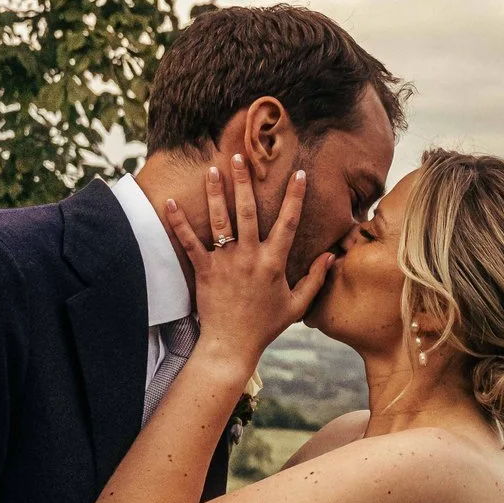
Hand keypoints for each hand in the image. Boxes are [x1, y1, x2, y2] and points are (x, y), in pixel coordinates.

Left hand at [166, 159, 333, 369]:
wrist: (232, 345)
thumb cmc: (266, 326)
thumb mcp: (298, 305)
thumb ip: (315, 279)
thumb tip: (331, 257)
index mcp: (274, 262)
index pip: (288, 222)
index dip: (295, 197)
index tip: (299, 174)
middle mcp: (250, 257)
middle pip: (247, 211)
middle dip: (244, 182)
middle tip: (240, 157)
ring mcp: (225, 262)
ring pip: (219, 221)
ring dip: (215, 193)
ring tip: (211, 168)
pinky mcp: (204, 271)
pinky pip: (190, 243)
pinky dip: (180, 223)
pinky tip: (172, 202)